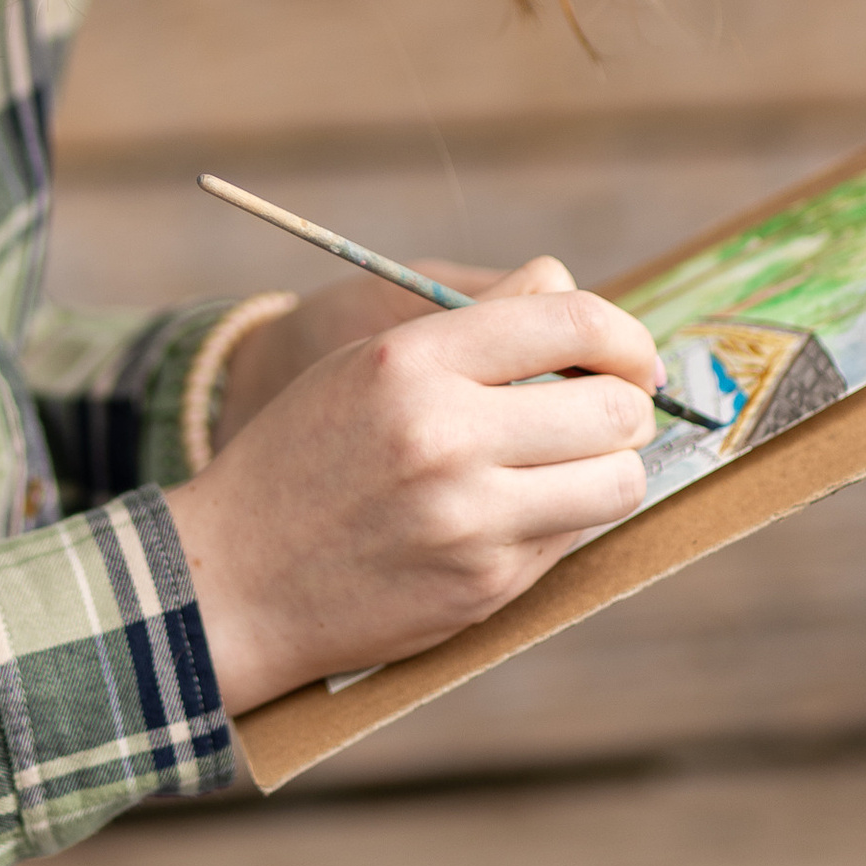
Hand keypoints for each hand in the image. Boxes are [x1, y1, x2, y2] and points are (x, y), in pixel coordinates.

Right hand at [165, 256, 664, 717]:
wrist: (235, 578)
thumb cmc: (304, 455)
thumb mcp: (366, 360)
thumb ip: (474, 319)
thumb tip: (563, 281)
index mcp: (412, 361)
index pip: (574, 321)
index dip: (626, 337)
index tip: (630, 356)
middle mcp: (446, 436)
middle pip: (613, 406)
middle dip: (627, 406)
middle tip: (605, 412)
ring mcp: (470, 519)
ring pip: (618, 481)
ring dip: (612, 469)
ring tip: (575, 464)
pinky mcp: (485, 585)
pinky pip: (575, 538)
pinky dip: (566, 520)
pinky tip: (519, 512)